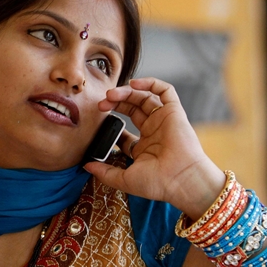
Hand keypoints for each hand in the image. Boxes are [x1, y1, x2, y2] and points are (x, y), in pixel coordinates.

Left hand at [84, 77, 225, 218]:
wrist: (181, 180)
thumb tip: (86, 166)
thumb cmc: (158, 183)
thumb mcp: (124, 179)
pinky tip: (134, 83)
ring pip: (143, 98)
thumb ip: (104, 172)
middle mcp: (154, 131)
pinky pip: (165, 91)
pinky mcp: (174, 112)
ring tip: (111, 95)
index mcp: (144, 147)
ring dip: (126, 93)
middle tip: (101, 104)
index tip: (97, 123)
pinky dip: (150, 83)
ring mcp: (164, 121)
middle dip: (115, 104)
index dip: (110, 124)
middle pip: (132, 109)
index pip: (124, 131)